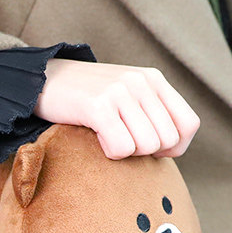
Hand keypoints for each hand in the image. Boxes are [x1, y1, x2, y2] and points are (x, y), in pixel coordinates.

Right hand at [34, 59, 199, 159]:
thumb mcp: (128, 96)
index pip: (189, 125)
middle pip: (167, 141)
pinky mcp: (97, 105)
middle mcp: (141, 82)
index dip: (175, 147)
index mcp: (154, 79)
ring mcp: (120, 91)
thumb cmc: (87, 97)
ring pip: (146, 146)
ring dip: (126, 152)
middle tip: (122, 141)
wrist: (42, 79)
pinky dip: (110, 153)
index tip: (150, 148)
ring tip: (107, 137)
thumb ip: (153, 114)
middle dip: (146, 152)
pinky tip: (97, 139)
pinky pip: (122, 148)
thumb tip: (174, 149)